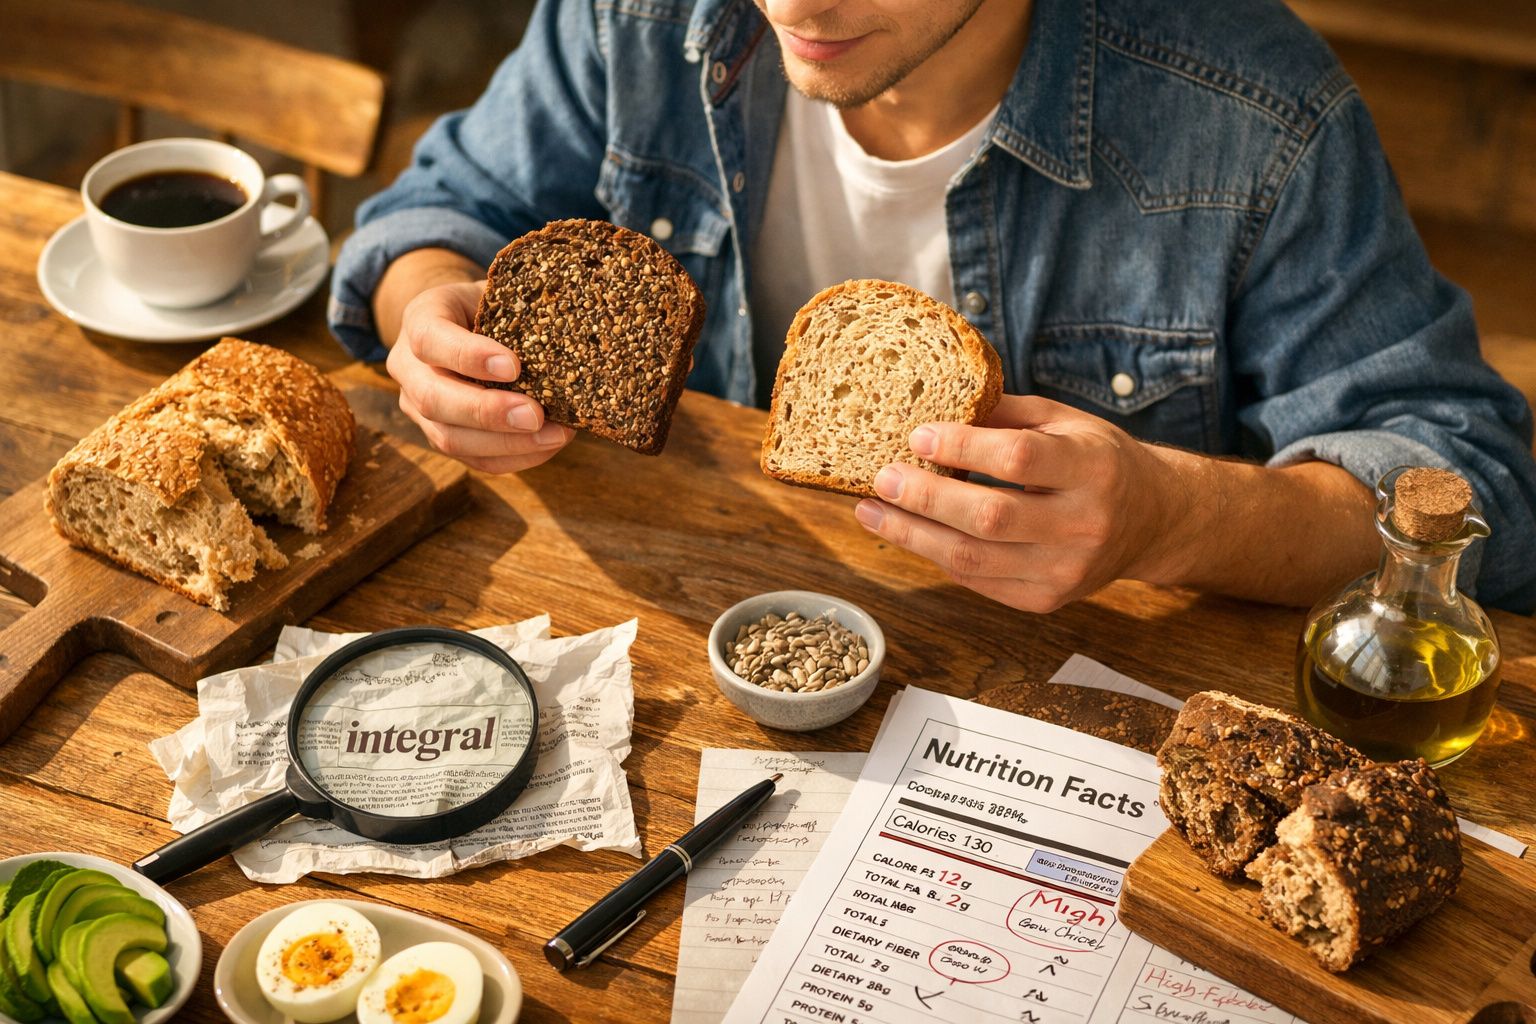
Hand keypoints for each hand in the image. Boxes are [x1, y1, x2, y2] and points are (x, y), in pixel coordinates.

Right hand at [386, 280, 573, 472]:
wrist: (465, 325)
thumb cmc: (491, 306)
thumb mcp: (498, 294)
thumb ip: (518, 311)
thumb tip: (569, 340)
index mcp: (419, 320)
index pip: (431, 340)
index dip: (469, 356)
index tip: (514, 365)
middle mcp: (408, 368)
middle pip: (433, 399)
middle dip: (487, 413)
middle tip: (535, 415)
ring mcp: (418, 407)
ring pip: (450, 438)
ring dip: (506, 443)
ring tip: (555, 435)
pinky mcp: (441, 436)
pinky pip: (473, 458)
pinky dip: (514, 457)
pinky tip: (547, 445)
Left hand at [852, 396, 1187, 611]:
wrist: (1153, 520)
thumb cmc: (1099, 460)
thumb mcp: (1066, 420)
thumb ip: (1003, 412)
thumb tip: (930, 404)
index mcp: (1094, 467)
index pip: (1018, 459)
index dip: (963, 448)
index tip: (917, 435)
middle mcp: (1084, 524)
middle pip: (990, 517)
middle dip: (925, 497)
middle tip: (882, 477)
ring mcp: (1066, 570)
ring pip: (974, 558)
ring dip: (912, 535)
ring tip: (871, 512)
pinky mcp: (1047, 600)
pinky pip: (978, 580)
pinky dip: (936, 555)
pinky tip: (909, 533)